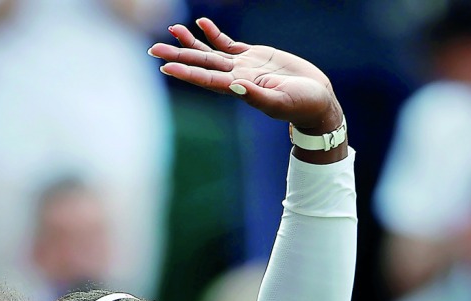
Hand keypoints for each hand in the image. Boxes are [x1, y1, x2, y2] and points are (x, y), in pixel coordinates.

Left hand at [149, 18, 342, 133]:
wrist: (317, 100)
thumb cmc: (302, 106)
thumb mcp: (280, 102)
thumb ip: (257, 96)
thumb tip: (235, 86)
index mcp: (239, 89)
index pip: (207, 79)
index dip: (186, 72)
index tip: (166, 66)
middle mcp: (235, 77)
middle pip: (201, 64)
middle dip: (177, 56)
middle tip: (153, 49)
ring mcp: (243, 66)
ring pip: (210, 52)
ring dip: (190, 43)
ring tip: (171, 30)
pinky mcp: (254, 56)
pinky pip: (228, 43)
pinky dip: (214, 34)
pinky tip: (201, 24)